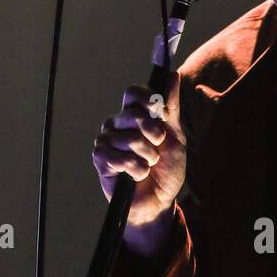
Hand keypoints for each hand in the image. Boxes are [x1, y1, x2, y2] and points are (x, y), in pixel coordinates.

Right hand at [92, 57, 186, 228]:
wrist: (159, 200)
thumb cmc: (166, 169)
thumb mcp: (175, 136)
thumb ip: (172, 108)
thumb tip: (174, 75)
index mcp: (134, 115)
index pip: (133, 93)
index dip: (148, 100)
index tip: (161, 113)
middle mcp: (117, 124)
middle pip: (133, 114)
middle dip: (154, 134)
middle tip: (158, 148)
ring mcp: (106, 140)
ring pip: (130, 139)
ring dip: (148, 157)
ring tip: (148, 166)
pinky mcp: (100, 159)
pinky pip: (120, 157)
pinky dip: (136, 169)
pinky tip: (136, 175)